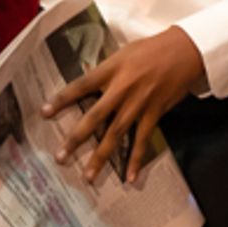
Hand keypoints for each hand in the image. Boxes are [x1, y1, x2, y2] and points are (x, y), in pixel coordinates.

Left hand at [40, 26, 205, 184]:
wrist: (184, 52)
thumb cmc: (150, 49)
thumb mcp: (121, 53)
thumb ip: (104, 70)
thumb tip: (87, 82)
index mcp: (110, 70)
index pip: (80, 86)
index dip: (62, 99)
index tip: (43, 112)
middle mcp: (121, 89)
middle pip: (95, 117)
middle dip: (76, 138)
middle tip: (60, 157)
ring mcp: (138, 104)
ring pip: (115, 133)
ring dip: (101, 156)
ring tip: (88, 176)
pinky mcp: (154, 114)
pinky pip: (142, 140)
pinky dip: (135, 159)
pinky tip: (129, 177)